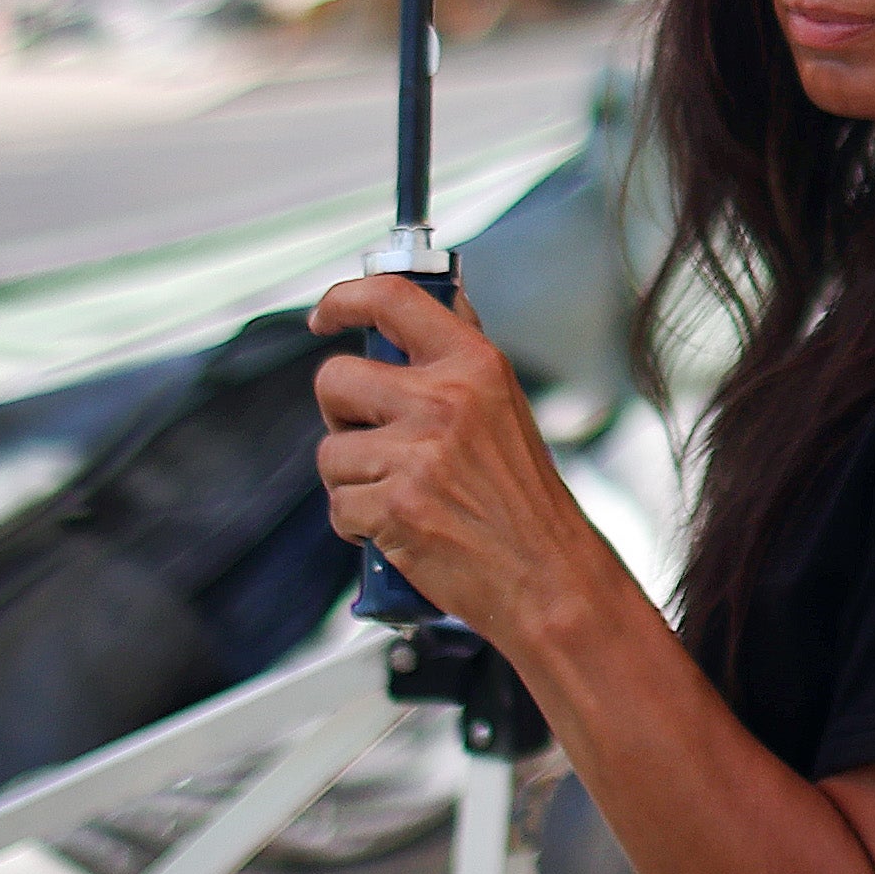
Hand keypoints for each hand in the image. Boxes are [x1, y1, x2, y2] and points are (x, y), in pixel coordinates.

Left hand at [309, 277, 635, 650]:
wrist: (547, 575)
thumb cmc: (526, 500)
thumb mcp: (504, 404)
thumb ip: (461, 353)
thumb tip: (437, 299)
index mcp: (474, 365)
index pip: (392, 298)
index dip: (343, 299)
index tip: (327, 315)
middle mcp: (445, 400)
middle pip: (335, 379)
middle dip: (341, 416)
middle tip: (375, 441)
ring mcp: (418, 453)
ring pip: (330, 451)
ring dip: (351, 480)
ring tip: (399, 494)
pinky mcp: (394, 506)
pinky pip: (338, 506)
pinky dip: (358, 525)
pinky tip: (398, 528)